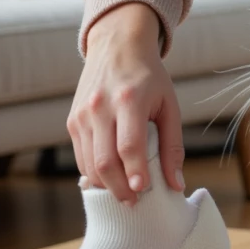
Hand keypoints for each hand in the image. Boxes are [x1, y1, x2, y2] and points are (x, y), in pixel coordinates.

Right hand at [68, 3, 184, 202]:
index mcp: (129, 99)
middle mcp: (101, 107)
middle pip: (105, 160)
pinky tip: (108, 179)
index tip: (143, 191)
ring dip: (105, 185)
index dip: (135, 172)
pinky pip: (80, 156)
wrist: (117, 46)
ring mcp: (83, 114)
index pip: (129, 145)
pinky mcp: (73, 120)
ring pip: (89, 163)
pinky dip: (93, 173)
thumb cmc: (149, 77)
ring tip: (123, 194)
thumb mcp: (169, 104)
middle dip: (118, 188)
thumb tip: (176, 184)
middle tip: (133, 202)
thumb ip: (173, 144)